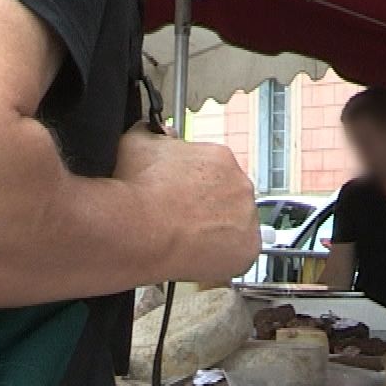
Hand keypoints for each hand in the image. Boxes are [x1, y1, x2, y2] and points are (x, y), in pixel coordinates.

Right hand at [115, 128, 258, 282]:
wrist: (138, 227)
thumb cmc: (137, 189)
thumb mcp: (137, 143)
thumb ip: (152, 133)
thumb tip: (154, 129)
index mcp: (220, 158)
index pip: (216, 172)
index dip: (195, 187)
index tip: (181, 197)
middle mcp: (241, 184)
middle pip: (228, 199)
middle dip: (208, 208)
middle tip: (183, 219)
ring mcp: (248, 217)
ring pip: (236, 226)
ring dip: (217, 231)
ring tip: (187, 239)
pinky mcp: (249, 247)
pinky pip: (240, 253)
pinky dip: (224, 256)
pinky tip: (199, 254)